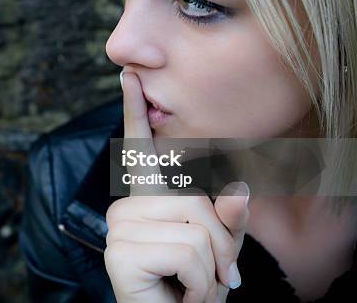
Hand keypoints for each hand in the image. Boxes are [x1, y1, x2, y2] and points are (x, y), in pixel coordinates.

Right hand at [104, 70, 249, 302]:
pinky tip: (179, 296)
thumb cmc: (189, 286)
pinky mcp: (120, 252)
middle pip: (194, 201)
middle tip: (210, 278)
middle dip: (219, 245)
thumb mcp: (218, 251)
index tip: (128, 75)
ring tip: (191, 288)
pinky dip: (199, 285)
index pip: (140, 149)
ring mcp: (119, 227)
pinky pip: (186, 252)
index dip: (134, 111)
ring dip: (210, 270)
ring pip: (195, 229)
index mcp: (146, 200)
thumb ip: (228, 220)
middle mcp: (126, 206)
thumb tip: (238, 190)